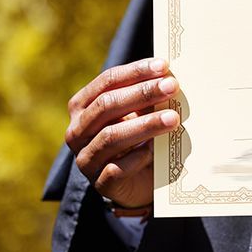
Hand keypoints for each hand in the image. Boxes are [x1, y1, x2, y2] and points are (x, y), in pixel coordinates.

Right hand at [65, 58, 179, 207]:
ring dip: (145, 125)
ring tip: (173, 118)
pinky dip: (138, 157)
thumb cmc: (138, 141)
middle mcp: (77, 131)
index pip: (106, 82)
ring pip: (111, 136)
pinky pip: (117, 168)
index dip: (135, 72)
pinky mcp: (100, 184)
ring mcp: (86, 159)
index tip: (163, 66)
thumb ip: (146, 99)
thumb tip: (169, 79)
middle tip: (171, 87)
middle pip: (107, 105)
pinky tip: (155, 150)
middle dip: (142, 93)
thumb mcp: (139, 116)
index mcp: (83, 107)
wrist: (138, 185)